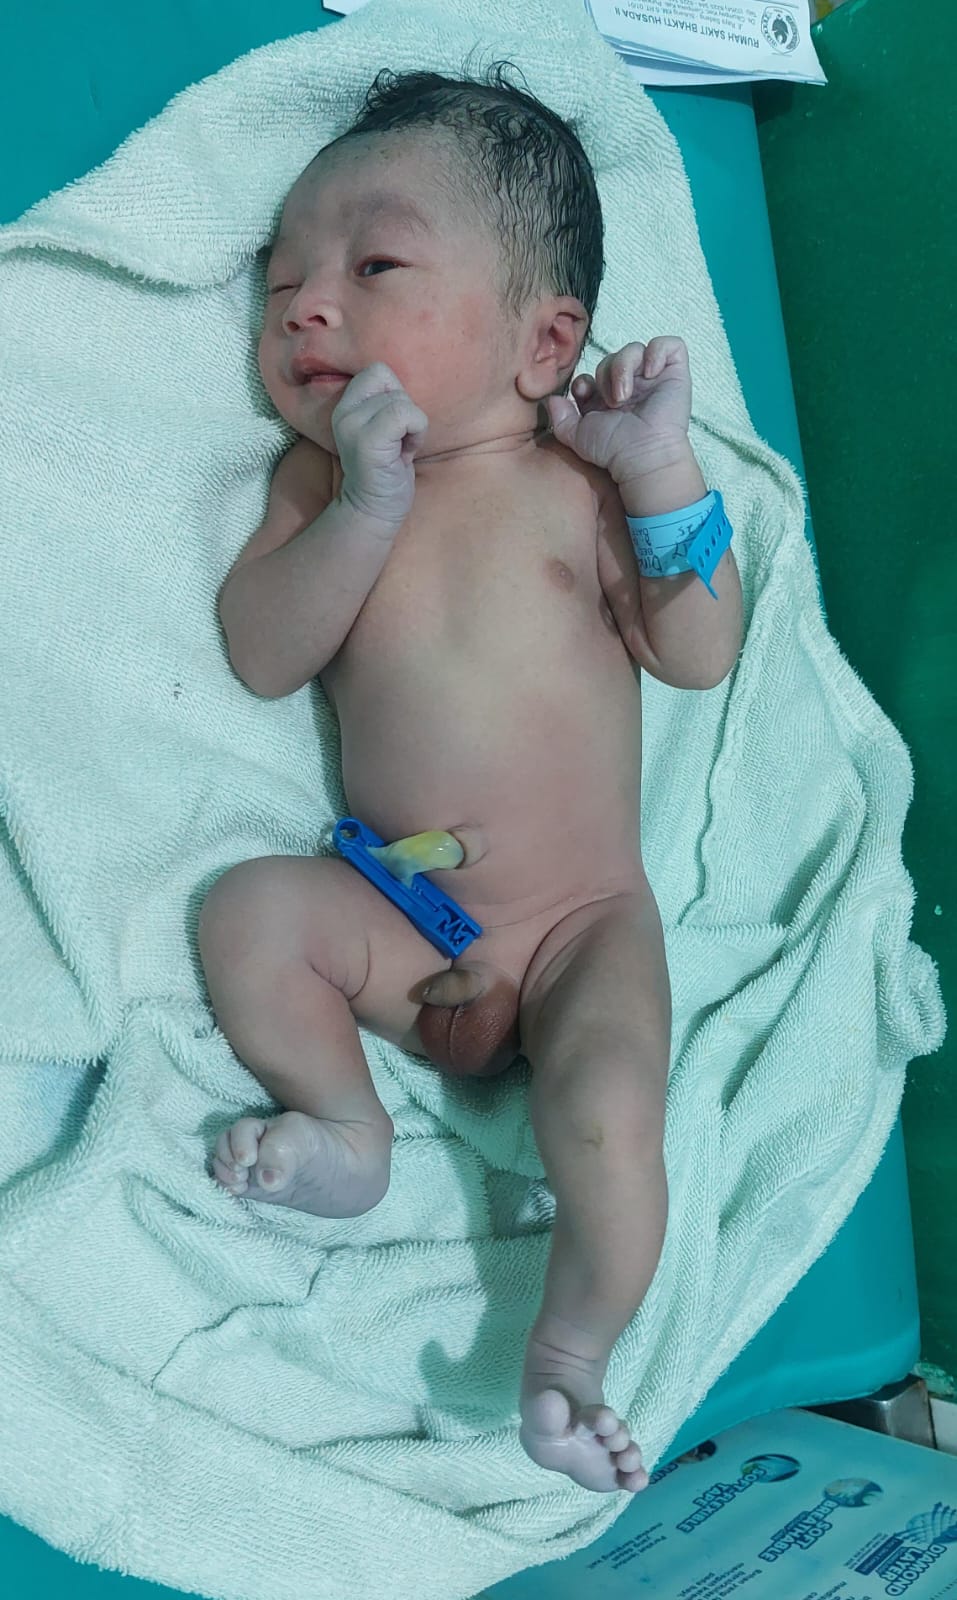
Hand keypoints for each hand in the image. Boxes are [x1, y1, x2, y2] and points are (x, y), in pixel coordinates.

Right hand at [332, 362, 428, 533]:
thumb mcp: (385, 427)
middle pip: (389, 379)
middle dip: (405, 409)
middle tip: (398, 439)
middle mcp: (344, 411)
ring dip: (413, 426)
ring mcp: (353, 425)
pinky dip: (416, 433)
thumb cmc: (388, 470)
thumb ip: (387, 402)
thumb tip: (415, 370)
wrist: (374, 510)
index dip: (396, 395)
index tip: (395, 425)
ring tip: (400, 449)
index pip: (378, 370)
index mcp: (346, 405)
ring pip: (401, 401)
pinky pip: (405, 415)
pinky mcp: (367, 441)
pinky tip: (405, 454)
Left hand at [544, 337, 691, 484]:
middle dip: (606, 374)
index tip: (584, 393)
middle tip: (612, 401)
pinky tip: (650, 372)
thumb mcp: (578, 436)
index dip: (586, 379)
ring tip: (626, 394)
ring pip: (635, 349)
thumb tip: (552, 400)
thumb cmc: (612, 450)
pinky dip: (658, 351)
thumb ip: (561, 419)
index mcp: (609, 399)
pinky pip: (670, 345)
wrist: (641, 455)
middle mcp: (632, 386)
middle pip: (612, 358)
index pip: (594, 374)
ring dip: (624, 366)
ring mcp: (654, 379)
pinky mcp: (675, 374)